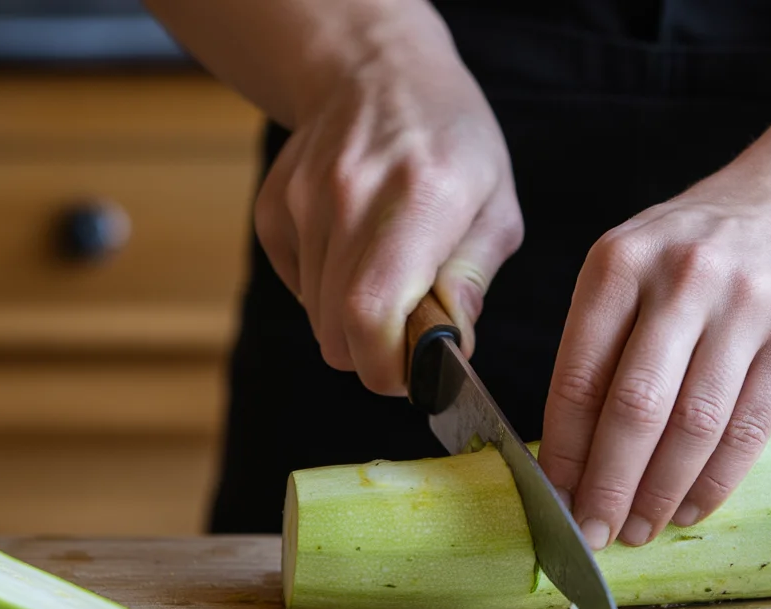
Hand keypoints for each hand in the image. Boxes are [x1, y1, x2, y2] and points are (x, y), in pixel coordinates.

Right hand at [254, 9, 522, 394]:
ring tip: (390, 278)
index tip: (414, 375)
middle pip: (336, 332)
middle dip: (376, 357)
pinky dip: (327, 292)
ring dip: (354, 322)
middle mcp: (350, 198)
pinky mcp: (273, 209)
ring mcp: (303, 202)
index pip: (371, 314)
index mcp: (419, 198)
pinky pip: (297, 287)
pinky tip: (356, 252)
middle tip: (411, 337)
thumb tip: (451, 350)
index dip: (387, 367)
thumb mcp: (496, 204)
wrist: (376, 70)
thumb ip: (473, 280)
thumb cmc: (452, 140)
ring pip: (316, 317)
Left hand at [538, 163, 770, 548]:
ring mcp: (746, 306)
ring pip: (695, 426)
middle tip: (596, 533)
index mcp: (620, 263)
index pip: (579, 375)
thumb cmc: (693, 254)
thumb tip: (571, 457)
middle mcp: (682, 279)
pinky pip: (749, 429)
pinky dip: (714, 482)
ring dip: (661, 492)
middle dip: (610, 484)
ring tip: (640, 529)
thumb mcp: (631, 269)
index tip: (556, 496)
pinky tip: (689, 507)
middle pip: (636, 407)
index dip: (564, 448)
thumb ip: (599, 346)